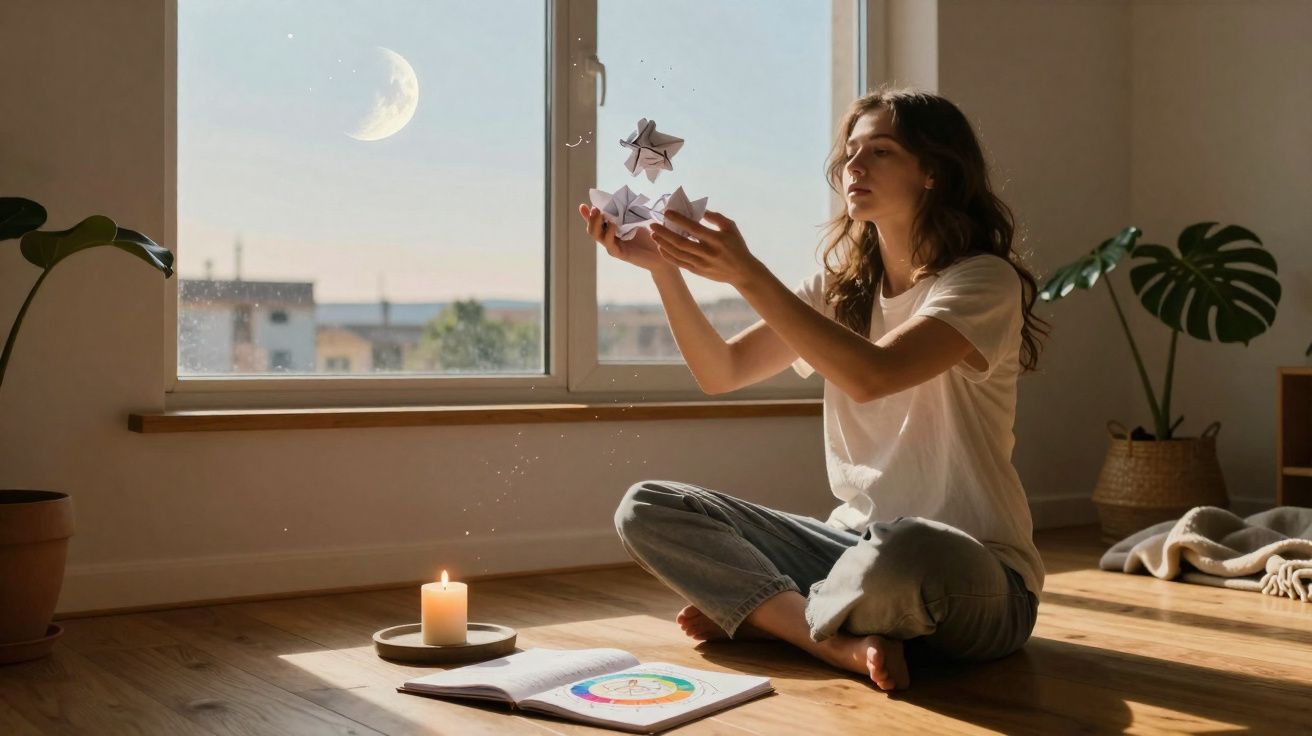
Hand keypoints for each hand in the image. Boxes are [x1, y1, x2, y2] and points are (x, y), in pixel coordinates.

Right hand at [578, 204, 673, 274]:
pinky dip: (609, 233)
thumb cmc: (651, 235)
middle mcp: (609, 239)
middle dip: (590, 218)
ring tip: (600, 213)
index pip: (595, 222)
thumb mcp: (638, 219)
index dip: (586, 215)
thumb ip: (627, 211)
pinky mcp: (620, 254)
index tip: (582, 205)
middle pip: (592, 229)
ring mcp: (613, 247)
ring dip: (596, 224)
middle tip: (594, 208)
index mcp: (611, 231)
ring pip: (597, 236)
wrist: (663, 252)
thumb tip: (621, 197)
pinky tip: (613, 224)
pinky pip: (610, 244)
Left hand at [649, 210, 763, 286]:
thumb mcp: (731, 228)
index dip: (679, 220)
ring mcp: (701, 264)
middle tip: (653, 225)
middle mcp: (707, 253)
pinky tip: (661, 248)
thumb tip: (699, 210)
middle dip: (665, 233)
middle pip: (681, 242)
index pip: (694, 228)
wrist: (742, 272)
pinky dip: (669, 256)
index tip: (667, 213)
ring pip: (678, 254)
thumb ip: (715, 217)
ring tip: (653, 235)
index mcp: (716, 240)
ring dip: (663, 244)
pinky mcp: (698, 271)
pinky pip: (680, 263)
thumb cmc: (737, 246)